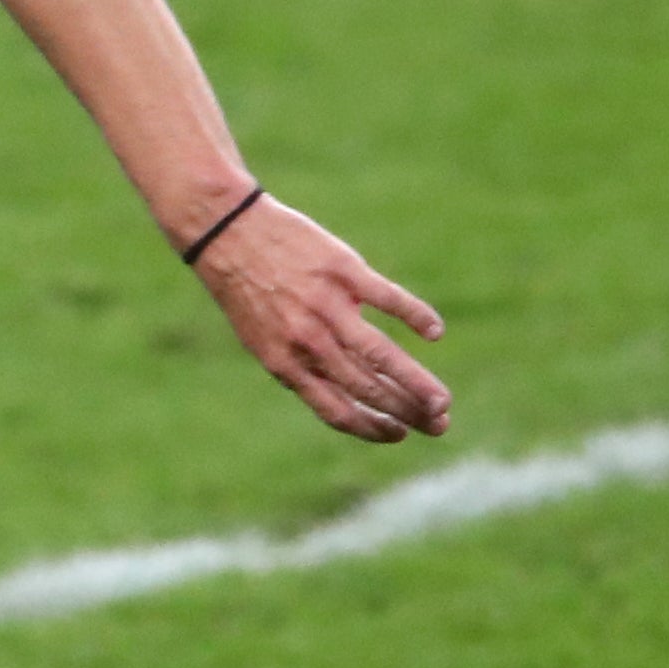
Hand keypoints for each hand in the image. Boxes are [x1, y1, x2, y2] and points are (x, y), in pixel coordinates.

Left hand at [193, 195, 449, 442]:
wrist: (226, 232)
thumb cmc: (245, 288)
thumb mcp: (261, 337)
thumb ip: (300, 363)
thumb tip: (345, 387)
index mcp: (285, 364)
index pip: (336, 411)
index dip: (372, 429)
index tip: (400, 435)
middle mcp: (307, 342)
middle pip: (366, 389)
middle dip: (407, 412)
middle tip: (440, 424)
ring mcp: (326, 306)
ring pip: (380, 355)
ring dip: (416, 382)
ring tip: (442, 401)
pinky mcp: (341, 270)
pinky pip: (387, 298)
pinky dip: (414, 315)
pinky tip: (434, 332)